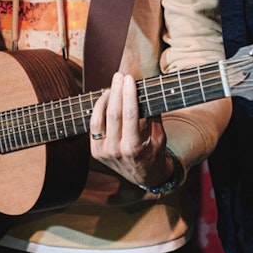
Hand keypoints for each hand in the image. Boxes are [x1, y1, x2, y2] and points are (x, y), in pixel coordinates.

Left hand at [88, 72, 170, 186]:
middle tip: (119, 76)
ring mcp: (103, 152)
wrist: (143, 177)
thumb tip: (146, 91)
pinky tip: (105, 100)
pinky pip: (93, 127)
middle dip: (116, 92)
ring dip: (104, 100)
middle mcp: (115, 151)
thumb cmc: (154, 153)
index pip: (130, 115)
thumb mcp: (160, 137)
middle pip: (113, 115)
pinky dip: (97, 111)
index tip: (129, 78)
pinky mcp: (95, 152)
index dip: (129, 95)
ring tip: (111, 87)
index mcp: (134, 148)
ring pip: (98, 120)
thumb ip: (153, 116)